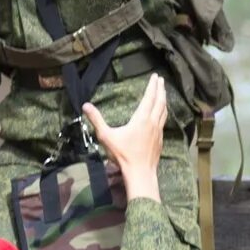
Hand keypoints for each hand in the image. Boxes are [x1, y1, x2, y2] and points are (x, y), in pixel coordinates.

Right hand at [82, 75, 166, 202]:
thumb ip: (96, 120)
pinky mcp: (160, 139)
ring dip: (164, 99)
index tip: (155, 76)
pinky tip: (161, 114)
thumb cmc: (123, 155)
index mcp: (141, 119)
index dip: (152, 86)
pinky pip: (163, 120)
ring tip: (163, 92)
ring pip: (164, 111)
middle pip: (160, 102)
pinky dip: (163, 112)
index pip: (149, 98)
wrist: (140, 173)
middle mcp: (152, 122)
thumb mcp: (106, 136)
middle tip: (161, 80)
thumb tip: (86, 105)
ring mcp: (158, 131)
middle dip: (160, 89)